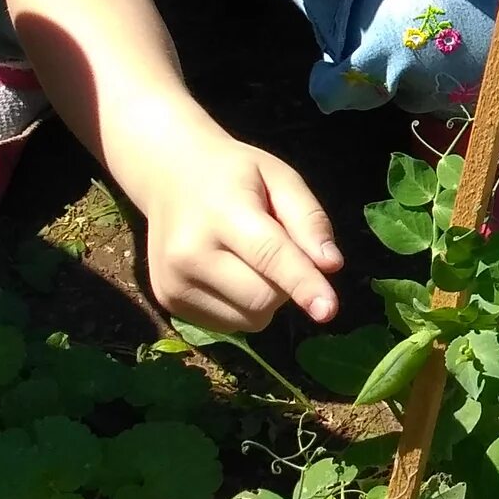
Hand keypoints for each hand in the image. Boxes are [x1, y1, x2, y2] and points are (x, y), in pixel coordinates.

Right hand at [137, 128, 342, 333]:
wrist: (169, 176)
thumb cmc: (234, 174)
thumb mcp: (279, 177)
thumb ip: (308, 218)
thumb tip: (331, 266)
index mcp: (220, 213)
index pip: (270, 256)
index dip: (303, 284)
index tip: (328, 311)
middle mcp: (189, 254)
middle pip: (263, 297)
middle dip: (287, 284)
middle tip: (276, 249)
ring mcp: (173, 283)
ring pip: (249, 318)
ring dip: (266, 298)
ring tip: (248, 258)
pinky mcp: (168, 303)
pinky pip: (230, 324)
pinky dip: (243, 306)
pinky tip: (229, 272)